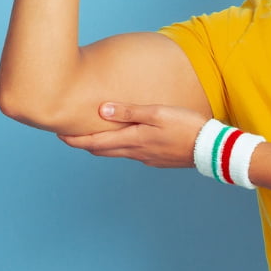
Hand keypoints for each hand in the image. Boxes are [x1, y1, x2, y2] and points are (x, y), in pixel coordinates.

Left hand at [58, 102, 207, 168]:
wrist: (212, 148)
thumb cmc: (187, 126)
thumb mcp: (158, 113)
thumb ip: (130, 111)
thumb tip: (102, 110)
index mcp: (133, 140)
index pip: (94, 143)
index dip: (75, 139)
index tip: (59, 134)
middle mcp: (136, 152)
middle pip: (101, 150)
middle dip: (84, 143)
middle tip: (69, 135)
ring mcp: (147, 158)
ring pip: (116, 153)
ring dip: (101, 146)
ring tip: (93, 136)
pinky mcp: (158, 160)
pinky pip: (132, 154)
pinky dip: (120, 147)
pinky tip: (126, 140)